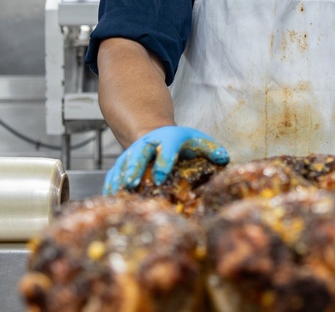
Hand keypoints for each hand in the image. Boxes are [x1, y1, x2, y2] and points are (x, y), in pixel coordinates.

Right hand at [103, 126, 228, 194]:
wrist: (155, 135)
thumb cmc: (181, 144)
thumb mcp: (196, 141)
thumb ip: (211, 149)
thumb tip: (224, 159)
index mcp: (168, 138)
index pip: (167, 147)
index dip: (164, 160)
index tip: (162, 175)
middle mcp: (147, 144)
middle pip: (139, 153)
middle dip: (135, 167)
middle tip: (132, 182)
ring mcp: (132, 154)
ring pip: (123, 164)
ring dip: (119, 178)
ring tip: (118, 193)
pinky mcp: (122, 165)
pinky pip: (113, 174)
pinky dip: (111, 185)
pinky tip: (110, 199)